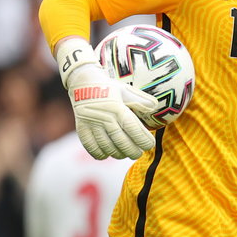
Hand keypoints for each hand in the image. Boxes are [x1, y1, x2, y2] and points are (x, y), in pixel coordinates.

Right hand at [57, 38, 155, 158]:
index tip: (150, 145)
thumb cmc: (109, 88)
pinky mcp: (82, 128)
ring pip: (107, 146)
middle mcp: (105, 117)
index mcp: (117, 107)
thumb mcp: (126, 90)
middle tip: (138, 153)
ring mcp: (92, 124)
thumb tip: (155, 106)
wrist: (82, 82)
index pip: (133, 129)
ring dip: (118, 154)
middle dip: (133, 151)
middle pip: (121, 141)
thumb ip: (140, 100)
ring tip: (125, 154)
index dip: (143, 140)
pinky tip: (108, 154)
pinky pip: (91, 147)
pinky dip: (100, 154)